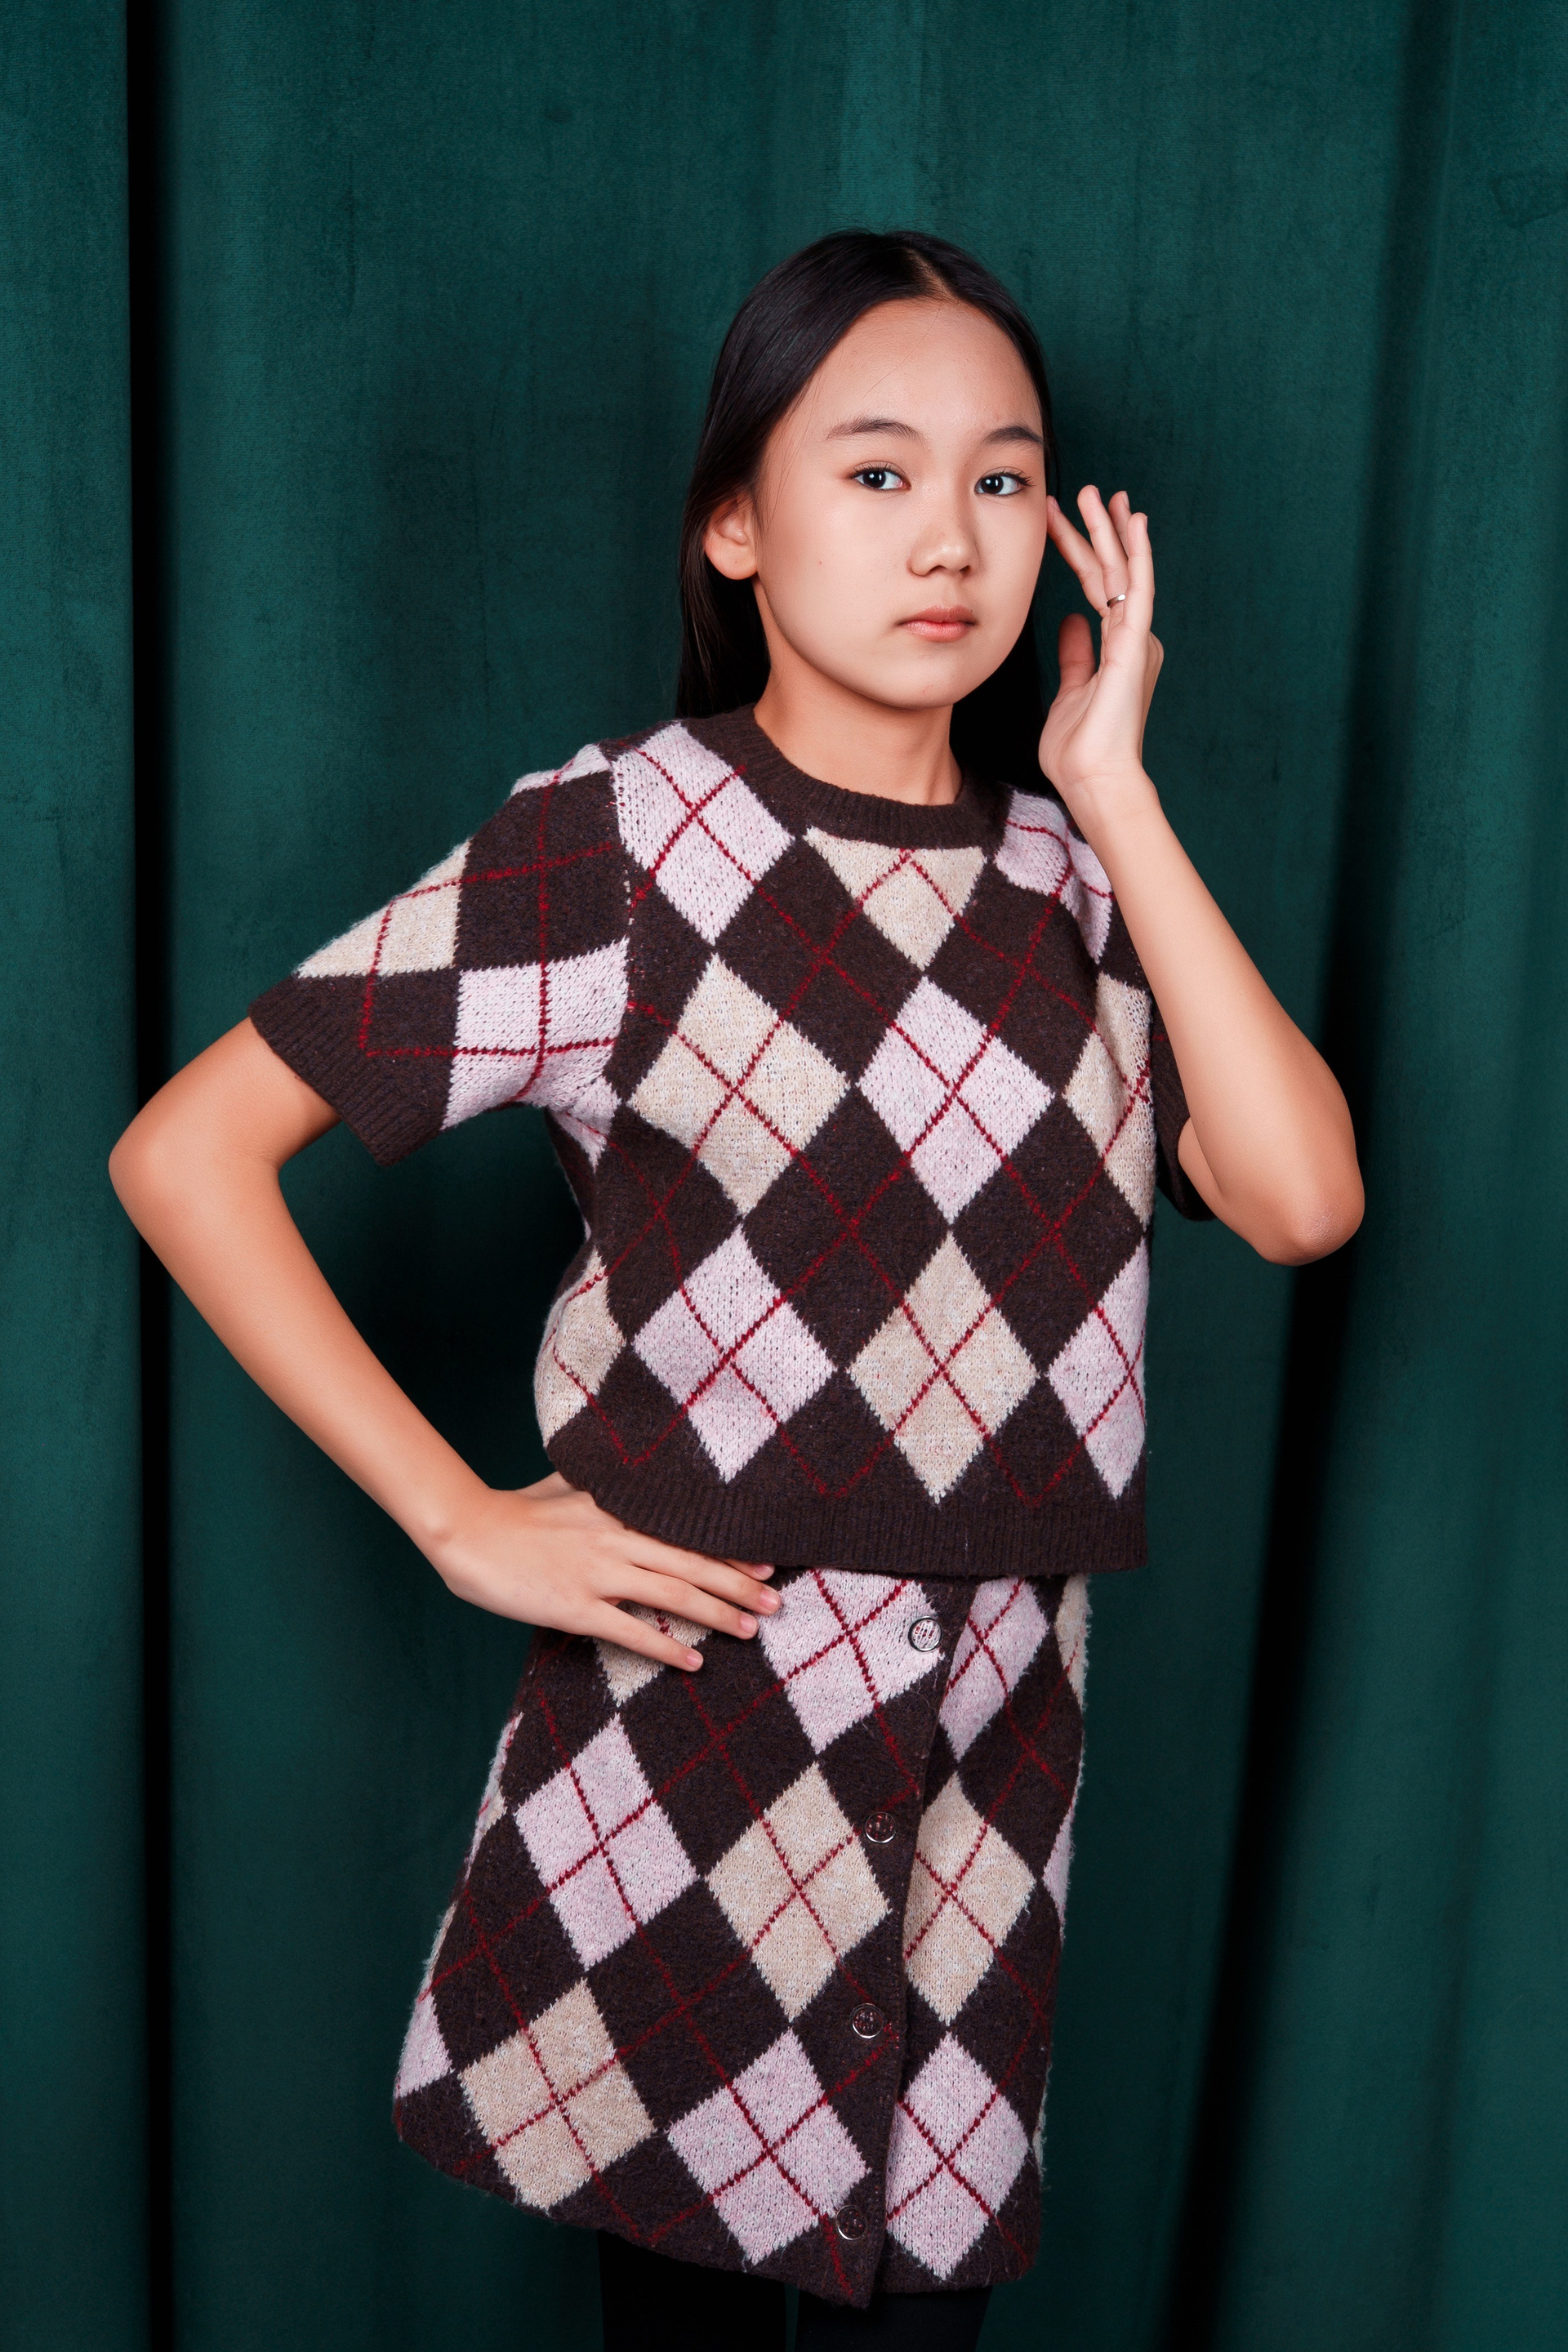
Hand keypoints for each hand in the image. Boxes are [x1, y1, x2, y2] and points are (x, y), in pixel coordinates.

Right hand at [429, 1470, 778, 1670]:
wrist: (469, 1531)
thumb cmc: (515, 1510)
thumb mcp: (565, 1486)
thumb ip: (600, 1490)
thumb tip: (622, 1483)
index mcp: (617, 1509)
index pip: (686, 1532)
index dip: (729, 1550)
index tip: (765, 1562)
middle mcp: (616, 1538)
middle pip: (692, 1563)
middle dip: (739, 1585)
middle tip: (775, 1602)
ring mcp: (597, 1573)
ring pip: (672, 1594)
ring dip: (717, 1614)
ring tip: (751, 1631)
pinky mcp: (575, 1605)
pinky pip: (630, 1631)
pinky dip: (666, 1647)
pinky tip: (694, 1662)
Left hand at [1039, 487, 1163, 829]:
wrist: (1095, 781)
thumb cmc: (1080, 750)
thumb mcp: (1068, 693)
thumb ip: (1074, 656)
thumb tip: (1070, 622)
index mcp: (1115, 649)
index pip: (1094, 588)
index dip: (1079, 552)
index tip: (1064, 522)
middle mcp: (1131, 639)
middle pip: (1110, 573)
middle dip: (1098, 530)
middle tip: (1090, 492)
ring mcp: (1135, 640)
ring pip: (1123, 572)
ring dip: (1112, 531)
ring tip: (1103, 494)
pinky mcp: (1135, 645)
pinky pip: (1136, 590)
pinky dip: (1136, 554)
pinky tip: (1134, 523)